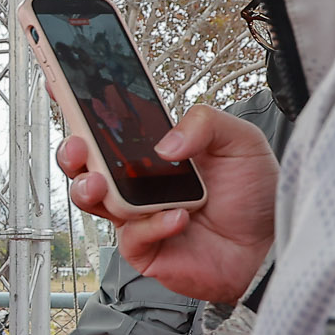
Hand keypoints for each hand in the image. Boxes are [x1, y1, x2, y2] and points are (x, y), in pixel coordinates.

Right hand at [60, 104, 277, 303]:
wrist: (272, 246)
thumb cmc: (256, 196)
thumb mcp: (240, 141)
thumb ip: (204, 124)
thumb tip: (164, 143)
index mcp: (155, 151)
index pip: (112, 125)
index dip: (82, 107)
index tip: (62, 86)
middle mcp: (140, 182)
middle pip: (87, 163)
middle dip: (72, 151)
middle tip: (80, 146)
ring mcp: (138, 215)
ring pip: (92, 200)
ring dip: (90, 188)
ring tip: (102, 183)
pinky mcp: (145, 248)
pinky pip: (131, 235)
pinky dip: (151, 225)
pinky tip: (177, 217)